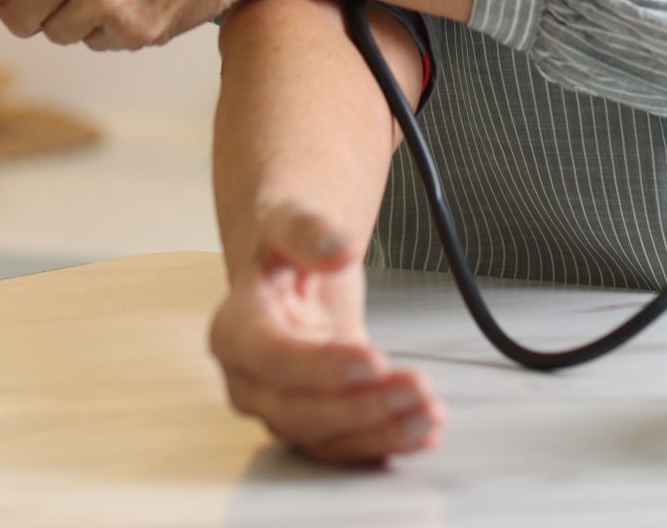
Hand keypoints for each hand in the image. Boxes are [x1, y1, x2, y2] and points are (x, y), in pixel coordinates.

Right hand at [211, 201, 445, 463]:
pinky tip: (425, 430)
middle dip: (363, 407)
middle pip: (300, 413)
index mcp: (235, 331)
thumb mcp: (291, 221)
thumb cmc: (287, 251)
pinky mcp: (314, 423)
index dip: (322, 367)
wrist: (293, 271)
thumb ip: (308, 231)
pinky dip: (388, 441)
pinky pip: (347, 445)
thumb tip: (336, 247)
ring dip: (384, 432)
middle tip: (416, 388)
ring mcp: (281, 408)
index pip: (273, 360)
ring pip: (327, 439)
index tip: (373, 359)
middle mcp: (251, 381)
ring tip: (430, 413)